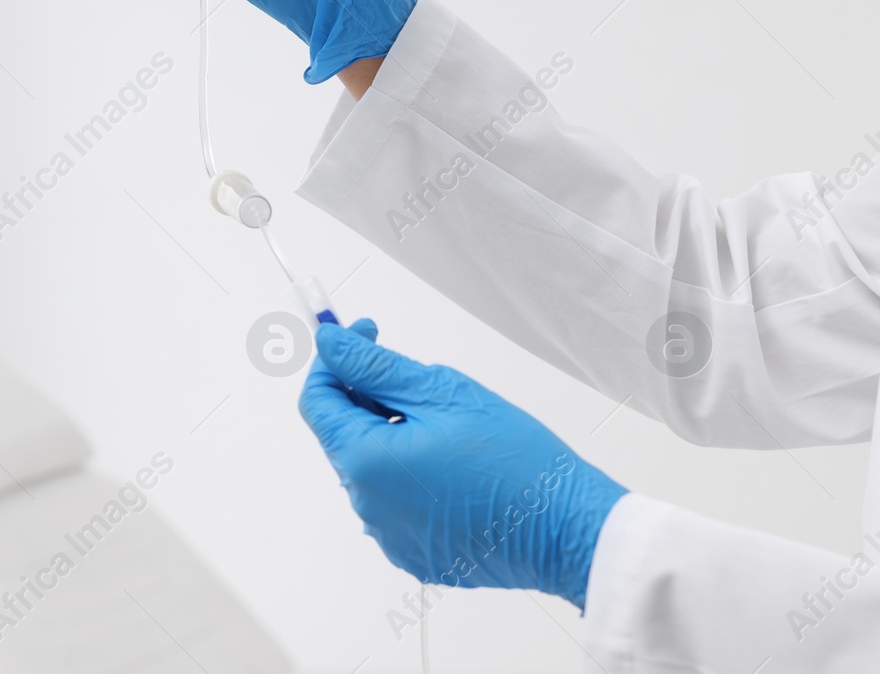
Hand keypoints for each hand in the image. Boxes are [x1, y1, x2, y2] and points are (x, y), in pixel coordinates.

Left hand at [299, 320, 627, 608]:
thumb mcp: (442, 393)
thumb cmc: (515, 462)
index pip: (317, 401)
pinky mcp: (414, 552)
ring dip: (391, 433)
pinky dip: (410, 472)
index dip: (335, 361)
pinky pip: (394, 500)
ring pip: (370, 465)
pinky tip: (454, 462)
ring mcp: (389, 534)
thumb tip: (329, 343)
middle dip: (368, 395)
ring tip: (447, 424)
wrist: (569, 531)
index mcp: (364, 462)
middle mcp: (366, 505)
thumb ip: (375, 367)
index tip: (363, 334)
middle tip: (415, 375)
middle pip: (343, 433)